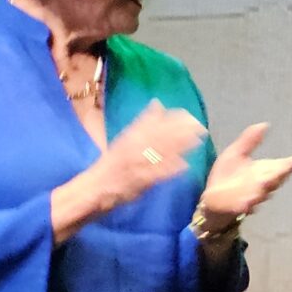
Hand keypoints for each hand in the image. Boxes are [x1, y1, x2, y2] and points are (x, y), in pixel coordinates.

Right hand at [91, 102, 208, 210]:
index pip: (150, 124)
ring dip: (178, 146)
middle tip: (198, 125)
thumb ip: (143, 123)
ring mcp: (135, 164)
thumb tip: (157, 103)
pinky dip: (168, 170)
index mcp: (128, 137)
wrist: (93, 188)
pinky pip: (154, 174)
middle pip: (157, 136)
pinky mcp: (137, 181)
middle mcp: (131, 148)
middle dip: (179, 130)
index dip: (169, 119)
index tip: (187, 114)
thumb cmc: (111, 165)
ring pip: (158, 152)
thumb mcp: (125, 140)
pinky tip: (183, 165)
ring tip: (197, 140)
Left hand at [197, 122, 291, 232]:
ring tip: (265, 181)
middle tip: (287, 167)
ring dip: (264, 188)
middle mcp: (262, 184)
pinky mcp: (237, 206)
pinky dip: (246, 205)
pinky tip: (245, 203)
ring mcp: (252, 196)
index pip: (281, 166)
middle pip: (275, 179)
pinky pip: (244, 206)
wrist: (213, 198)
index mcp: (264, 170)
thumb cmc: (228, 176)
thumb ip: (250, 140)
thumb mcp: (237, 153)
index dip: (290, 163)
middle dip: (281, 174)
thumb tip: (264, 124)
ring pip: (262, 192)